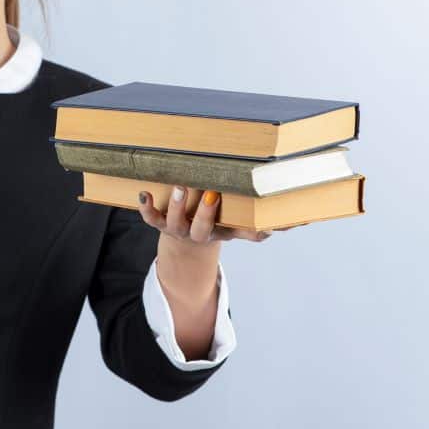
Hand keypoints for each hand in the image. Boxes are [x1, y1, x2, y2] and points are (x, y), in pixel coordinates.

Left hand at [136, 187, 272, 244]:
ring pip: (173, 221)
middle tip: (207, 192)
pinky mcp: (158, 222)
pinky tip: (144, 193)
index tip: (217, 197)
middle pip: (198, 229)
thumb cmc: (216, 225)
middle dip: (203, 213)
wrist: (187, 243)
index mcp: (214, 233)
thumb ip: (255, 227)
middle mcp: (193, 233)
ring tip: (180, 186)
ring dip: (175, 206)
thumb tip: (283, 224)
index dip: (216, 216)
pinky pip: (149, 218)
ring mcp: (175, 228)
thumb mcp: (235, 228)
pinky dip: (145, 206)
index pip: (218, 228)